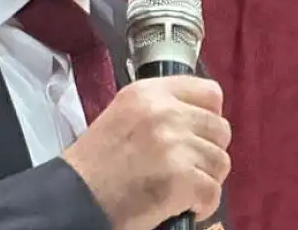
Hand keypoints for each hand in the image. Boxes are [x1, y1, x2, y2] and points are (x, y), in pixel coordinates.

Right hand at [60, 76, 231, 229]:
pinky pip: (213, 192)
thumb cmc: (97, 163)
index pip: (209, 92)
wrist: (77, 197)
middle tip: (188, 167)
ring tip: (181, 188)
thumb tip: (199, 118)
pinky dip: (202, 205)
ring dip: (206, 180)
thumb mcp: (124, 114)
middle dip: (208, 151)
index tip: (198, 133)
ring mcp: (175, 144)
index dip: (209, 116)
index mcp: (149, 92)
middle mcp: (164, 112)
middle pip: (220, 129)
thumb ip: (161, 108)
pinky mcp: (181, 178)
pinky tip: (182, 205)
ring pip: (220, 162)